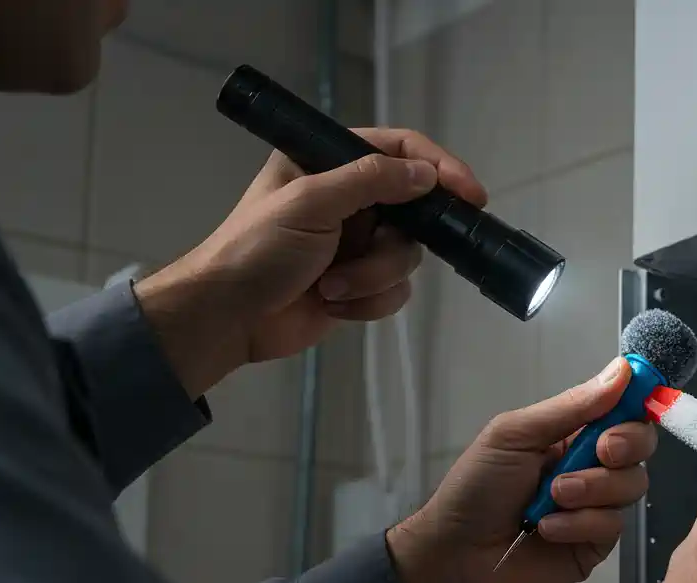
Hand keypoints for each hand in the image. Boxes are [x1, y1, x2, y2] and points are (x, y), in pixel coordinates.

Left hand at [135, 129, 487, 396]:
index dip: (439, 168)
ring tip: (332, 288)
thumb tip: (427, 175)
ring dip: (373, 277)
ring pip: (406, 257)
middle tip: (378, 254)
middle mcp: (347, 199)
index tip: (470, 195)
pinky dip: (368, 302)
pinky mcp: (357, 285)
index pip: (398, 150)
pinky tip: (333, 306)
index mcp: (327, 163)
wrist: (226, 319)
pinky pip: (394, 291)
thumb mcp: (310, 202)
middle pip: (413, 212)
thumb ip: (371, 181)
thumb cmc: (257, 250)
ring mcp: (354, 244)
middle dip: (392, 245)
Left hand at [387, 357, 656, 582]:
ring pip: (632, 485)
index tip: (638, 401)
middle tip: (601, 451)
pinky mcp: (596, 543)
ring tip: (551, 498)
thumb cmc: (477, 487)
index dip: (637, 403)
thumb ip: (571, 406)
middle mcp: (591, 466)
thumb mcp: (516, 435)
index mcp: (572, 434)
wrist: (456, 555)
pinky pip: (613, 525)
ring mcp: (597, 506)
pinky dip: (579, 523)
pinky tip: (546, 529)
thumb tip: (623, 369)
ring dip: (592, 488)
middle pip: (641, 446)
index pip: (623, 410)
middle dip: (626, 444)